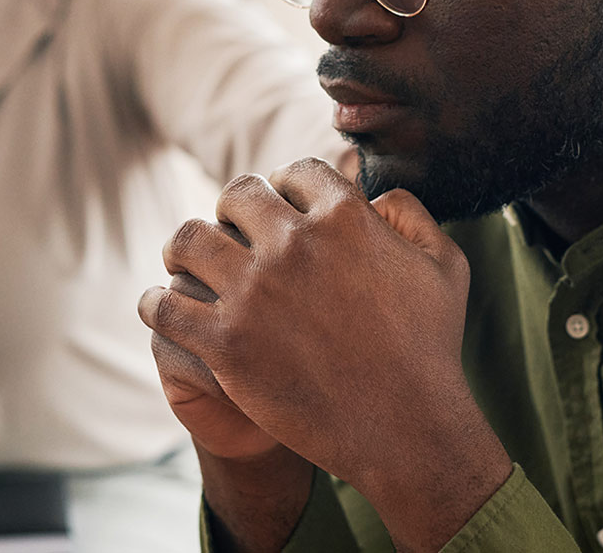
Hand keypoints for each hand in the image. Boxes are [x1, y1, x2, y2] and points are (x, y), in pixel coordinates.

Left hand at [139, 158, 509, 550]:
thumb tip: (376, 195)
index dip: (286, 185)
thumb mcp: (445, 266)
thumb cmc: (430, 350)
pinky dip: (157, 302)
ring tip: (184, 263)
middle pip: (237, 196)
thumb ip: (412, 215)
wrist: (406, 429)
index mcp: (345, 217)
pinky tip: (162, 306)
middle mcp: (294, 244)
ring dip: (185, 248)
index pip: (295, 172)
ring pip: (188, 240)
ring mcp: (254, 293)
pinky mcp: (226, 342)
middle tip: (229, 233)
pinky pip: (165, 305)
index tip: (280, 206)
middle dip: (233, 210)